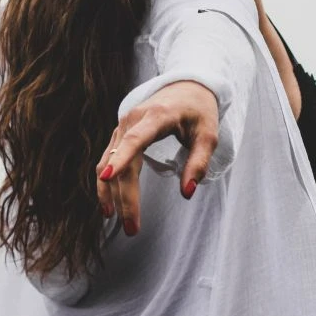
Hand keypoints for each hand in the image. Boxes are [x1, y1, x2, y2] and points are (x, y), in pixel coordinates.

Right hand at [95, 80, 218, 236]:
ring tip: (116, 220)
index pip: (134, 140)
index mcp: (156, 117)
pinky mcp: (120, 133)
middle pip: (121, 162)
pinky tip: (110, 203)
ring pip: (108, 162)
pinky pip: (107, 159)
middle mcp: (132, 119)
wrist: (186, 86)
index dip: (121, 159)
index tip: (108, 177)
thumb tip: (187, 193)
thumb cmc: (199, 111)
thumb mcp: (208, 135)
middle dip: (124, 197)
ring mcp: (122, 125)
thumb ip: (198, 163)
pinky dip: (107, 182)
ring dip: (109, 193)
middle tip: (132, 229)